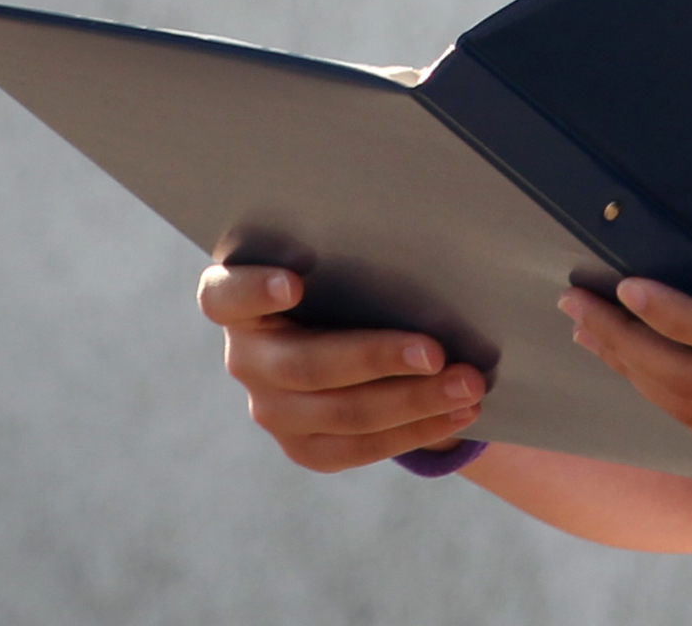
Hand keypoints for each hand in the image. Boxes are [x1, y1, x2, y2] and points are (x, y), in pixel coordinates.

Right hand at [198, 264, 488, 472]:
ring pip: (341, 414)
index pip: (224, 296)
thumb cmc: (342, 284)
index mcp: (236, 304)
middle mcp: (245, 359)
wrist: (344, 342)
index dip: (254, 291)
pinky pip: (359, 447)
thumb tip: (425, 243)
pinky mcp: (303, 448)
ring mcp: (271, 410)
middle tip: (436, 351)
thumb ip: (352, 262)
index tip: (294, 283)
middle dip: (377, 358)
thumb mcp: (336, 267)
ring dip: (412, 401)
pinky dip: (414, 429)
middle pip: (305, 365)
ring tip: (467, 386)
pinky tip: (457, 414)